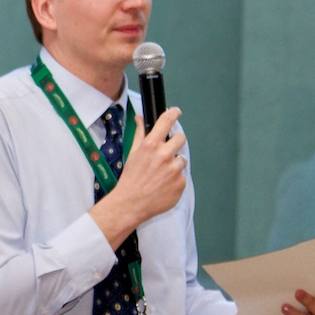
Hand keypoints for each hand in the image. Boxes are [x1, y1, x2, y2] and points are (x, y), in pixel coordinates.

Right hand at [89, 108, 186, 245]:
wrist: (132, 203)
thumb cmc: (131, 178)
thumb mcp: (133, 153)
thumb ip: (140, 133)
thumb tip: (139, 118)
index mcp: (151, 145)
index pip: (167, 121)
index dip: (174, 113)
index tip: (177, 112)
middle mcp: (164, 155)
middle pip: (181, 138)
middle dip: (175, 143)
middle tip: (166, 152)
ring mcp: (174, 170)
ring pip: (182, 159)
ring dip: (175, 164)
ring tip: (162, 174)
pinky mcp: (181, 183)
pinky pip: (183, 175)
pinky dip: (175, 179)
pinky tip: (164, 184)